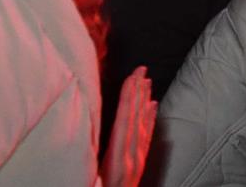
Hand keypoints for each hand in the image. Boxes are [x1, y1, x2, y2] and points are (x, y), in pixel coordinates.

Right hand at [102, 66, 157, 186]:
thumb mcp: (92, 177)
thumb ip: (96, 157)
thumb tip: (101, 134)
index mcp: (117, 159)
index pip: (124, 122)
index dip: (129, 97)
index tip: (133, 76)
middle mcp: (130, 158)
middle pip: (135, 119)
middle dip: (138, 93)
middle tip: (143, 69)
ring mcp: (136, 162)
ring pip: (142, 126)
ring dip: (144, 102)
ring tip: (148, 82)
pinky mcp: (138, 166)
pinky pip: (146, 138)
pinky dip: (149, 119)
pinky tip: (153, 107)